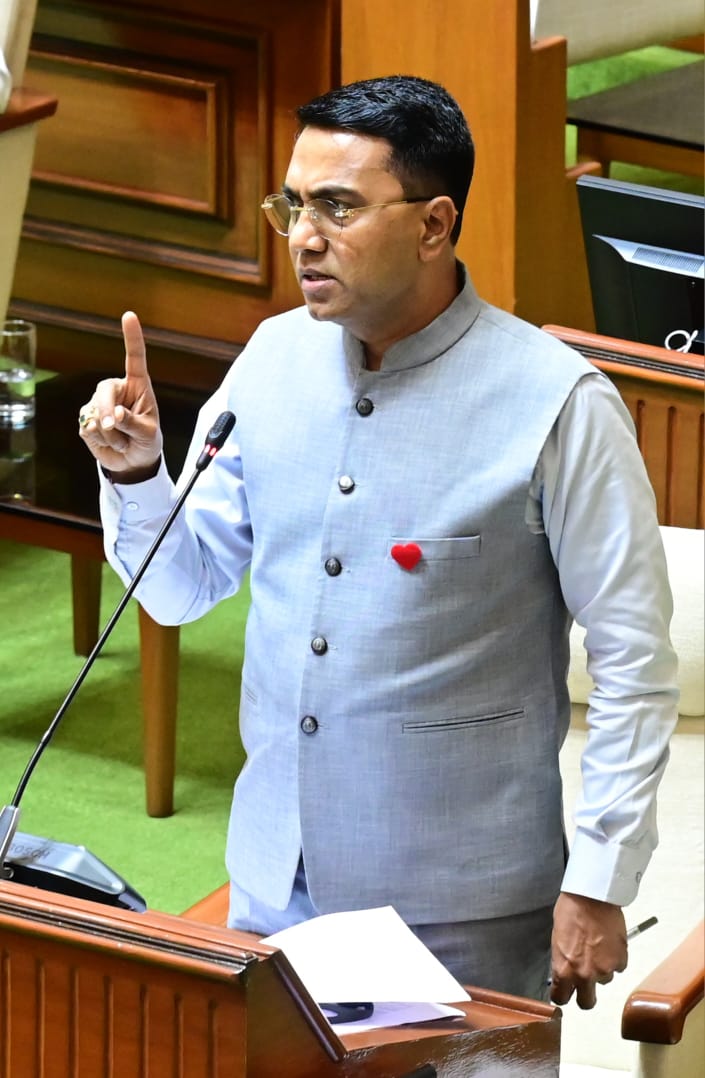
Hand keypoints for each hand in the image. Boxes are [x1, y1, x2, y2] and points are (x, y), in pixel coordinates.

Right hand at [78, 311, 162, 477]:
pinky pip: (88, 429)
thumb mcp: (148, 435)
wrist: (133, 462)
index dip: (132, 337)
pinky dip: (101, 442)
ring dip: (111, 435)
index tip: (129, 315)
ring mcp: (98, 404)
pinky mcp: (86, 420)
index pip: (135, 358)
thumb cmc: (147, 442)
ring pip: (95, 415)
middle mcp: (117, 390)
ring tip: (123, 440)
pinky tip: (110, 443)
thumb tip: (114, 416)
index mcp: (138, 386)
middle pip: (104, 391)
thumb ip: (133, 424)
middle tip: (115, 428)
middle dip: (107, 411)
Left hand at [549, 892, 626, 1008]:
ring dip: (601, 970)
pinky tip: (608, 943)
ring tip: (597, 948)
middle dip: (585, 996)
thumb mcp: (557, 938)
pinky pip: (618, 967)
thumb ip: (562, 961)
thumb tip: (564, 971)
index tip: (564, 992)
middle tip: (584, 984)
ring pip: (604, 980)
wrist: (592, 896)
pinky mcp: (621, 960)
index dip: (562, 994)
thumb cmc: (570, 911)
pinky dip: (614, 959)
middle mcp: (585, 975)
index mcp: (564, 969)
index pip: (561, 998)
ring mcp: (605, 969)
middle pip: (586, 1003)